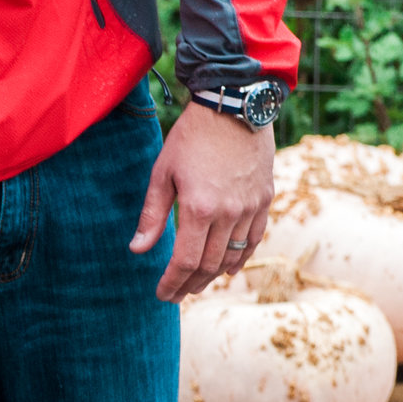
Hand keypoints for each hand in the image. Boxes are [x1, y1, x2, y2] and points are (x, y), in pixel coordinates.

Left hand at [130, 101, 274, 301]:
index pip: (185, 262)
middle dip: (190, 284)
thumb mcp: (162, 174)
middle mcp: (229, 213)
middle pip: (209, 265)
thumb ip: (152, 215)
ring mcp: (250, 207)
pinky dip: (241, 257)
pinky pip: (255, 239)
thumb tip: (137, 249)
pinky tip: (228, 269)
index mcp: (199, 208)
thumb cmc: (192, 138)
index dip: (172, 283)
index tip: (161, 294)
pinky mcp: (265, 199)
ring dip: (213, 275)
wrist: (234, 107)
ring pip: (233, 255)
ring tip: (197, 284)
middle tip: (176, 294)